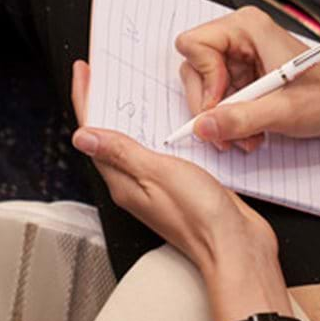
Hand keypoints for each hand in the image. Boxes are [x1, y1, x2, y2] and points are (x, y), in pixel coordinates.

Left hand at [71, 60, 290, 320]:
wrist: (236, 248)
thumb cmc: (201, 217)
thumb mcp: (157, 174)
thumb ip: (121, 153)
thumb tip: (83, 136)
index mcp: (123, 183)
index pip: (93, 136)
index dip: (85, 100)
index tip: (83, 72)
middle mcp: (135, 186)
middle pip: (108, 139)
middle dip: (100, 106)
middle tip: (98, 75)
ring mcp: (156, 188)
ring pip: (132, 146)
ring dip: (125, 118)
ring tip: (123, 91)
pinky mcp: (179, 187)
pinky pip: (157, 154)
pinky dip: (153, 132)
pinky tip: (162, 122)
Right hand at [174, 7, 319, 151]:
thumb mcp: (282, 111)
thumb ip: (239, 118)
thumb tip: (202, 126)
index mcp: (248, 27)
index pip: (194, 45)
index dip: (203, 79)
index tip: (220, 104)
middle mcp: (241, 37)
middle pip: (194, 70)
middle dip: (210, 107)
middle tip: (228, 130)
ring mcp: (241, 58)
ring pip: (205, 90)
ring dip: (222, 119)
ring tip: (247, 136)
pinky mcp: (245, 77)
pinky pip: (220, 100)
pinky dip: (231, 120)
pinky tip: (253, 131)